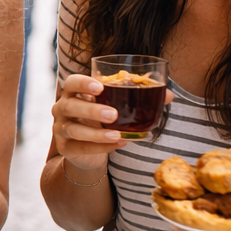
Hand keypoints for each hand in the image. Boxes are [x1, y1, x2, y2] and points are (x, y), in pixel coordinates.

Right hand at [52, 74, 174, 175]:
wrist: (87, 148)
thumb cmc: (102, 118)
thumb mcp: (116, 105)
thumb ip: (139, 97)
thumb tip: (169, 95)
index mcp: (74, 93)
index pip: (72, 83)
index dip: (82, 83)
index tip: (99, 87)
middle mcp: (62, 108)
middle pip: (70, 106)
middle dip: (91, 110)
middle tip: (114, 115)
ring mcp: (61, 129)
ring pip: (74, 129)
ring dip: (96, 133)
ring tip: (117, 134)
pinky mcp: (65, 147)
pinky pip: (80, 147)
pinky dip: (99, 147)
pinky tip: (117, 145)